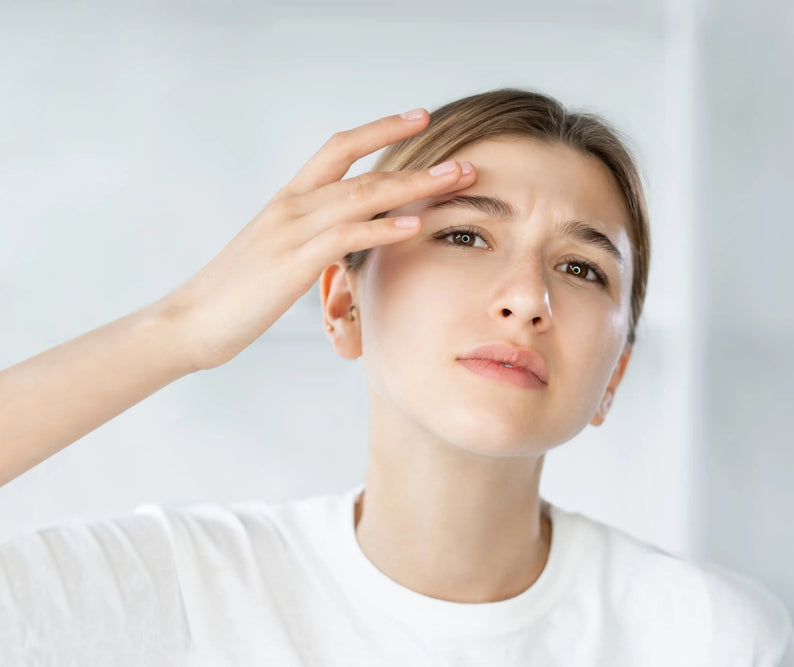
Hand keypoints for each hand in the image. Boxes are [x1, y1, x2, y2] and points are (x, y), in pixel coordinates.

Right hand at [158, 109, 475, 370]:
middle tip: (460, 160)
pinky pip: (344, 236)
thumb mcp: (280, 254)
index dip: (380, 129)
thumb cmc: (237, 293)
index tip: (419, 117)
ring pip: (360, 196)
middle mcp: (292, 205)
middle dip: (415, 160)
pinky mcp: (291, 262)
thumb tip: (345, 238)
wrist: (190, 321)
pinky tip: (413, 225)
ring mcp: (291, 231)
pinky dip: (381, 228)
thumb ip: (312, 238)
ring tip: (454, 181)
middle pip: (361, 168)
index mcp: (290, 200)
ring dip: (413, 187)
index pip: (339, 148)